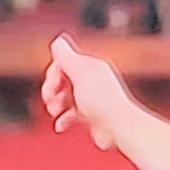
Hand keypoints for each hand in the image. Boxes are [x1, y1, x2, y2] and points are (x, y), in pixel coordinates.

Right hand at [42, 34, 129, 149]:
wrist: (119, 128)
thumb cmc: (103, 102)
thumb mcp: (81, 73)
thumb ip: (67, 57)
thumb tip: (58, 41)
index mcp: (91, 66)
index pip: (63, 63)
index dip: (52, 74)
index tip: (51, 87)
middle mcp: (92, 80)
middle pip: (63, 80)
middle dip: (52, 90)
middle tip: (50, 101)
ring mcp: (92, 98)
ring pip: (66, 97)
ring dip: (56, 104)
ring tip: (54, 112)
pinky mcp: (92, 116)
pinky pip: (72, 114)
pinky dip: (64, 119)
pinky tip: (61, 125)